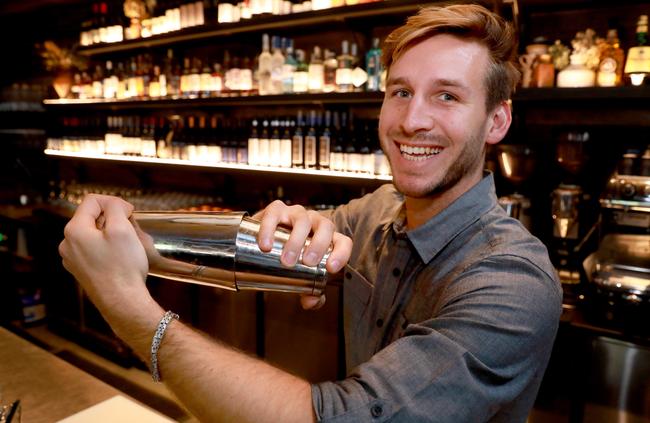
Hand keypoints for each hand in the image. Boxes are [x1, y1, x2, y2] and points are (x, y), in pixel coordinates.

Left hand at [58, 194, 150, 315]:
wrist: (122, 302)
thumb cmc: (123, 267)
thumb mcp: (122, 229)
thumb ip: (115, 208)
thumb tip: (115, 205)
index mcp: (75, 230)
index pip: (92, 201)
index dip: (114, 202)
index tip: (130, 213)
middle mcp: (68, 244)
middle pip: (92, 217)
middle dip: (113, 219)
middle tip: (131, 230)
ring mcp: (73, 259)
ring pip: (93, 234)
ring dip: (111, 233)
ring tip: (128, 244)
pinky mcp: (81, 270)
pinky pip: (93, 249)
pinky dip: (107, 247)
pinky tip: (120, 257)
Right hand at [254, 200, 351, 309]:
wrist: (264, 244)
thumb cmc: (290, 261)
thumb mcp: (301, 279)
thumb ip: (309, 294)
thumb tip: (311, 301)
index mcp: (327, 238)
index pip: (343, 241)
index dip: (341, 253)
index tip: (331, 269)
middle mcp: (315, 222)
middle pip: (325, 227)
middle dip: (318, 245)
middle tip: (306, 262)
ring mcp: (296, 214)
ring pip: (302, 219)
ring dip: (296, 239)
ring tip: (287, 259)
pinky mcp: (276, 210)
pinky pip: (274, 214)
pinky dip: (270, 228)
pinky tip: (266, 245)